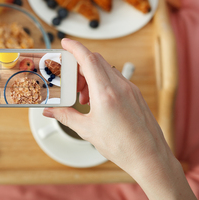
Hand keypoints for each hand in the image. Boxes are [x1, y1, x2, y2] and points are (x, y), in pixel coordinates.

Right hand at [44, 39, 198, 199]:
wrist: (149, 157)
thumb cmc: (122, 146)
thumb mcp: (87, 130)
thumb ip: (65, 115)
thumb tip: (49, 110)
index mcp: (106, 93)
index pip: (88, 59)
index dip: (75, 47)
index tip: (65, 42)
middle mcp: (120, 86)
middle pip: (96, 61)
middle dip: (79, 64)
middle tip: (68, 78)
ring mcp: (130, 89)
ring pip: (106, 69)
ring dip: (90, 75)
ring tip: (82, 96)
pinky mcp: (136, 94)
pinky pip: (115, 79)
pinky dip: (101, 82)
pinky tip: (96, 100)